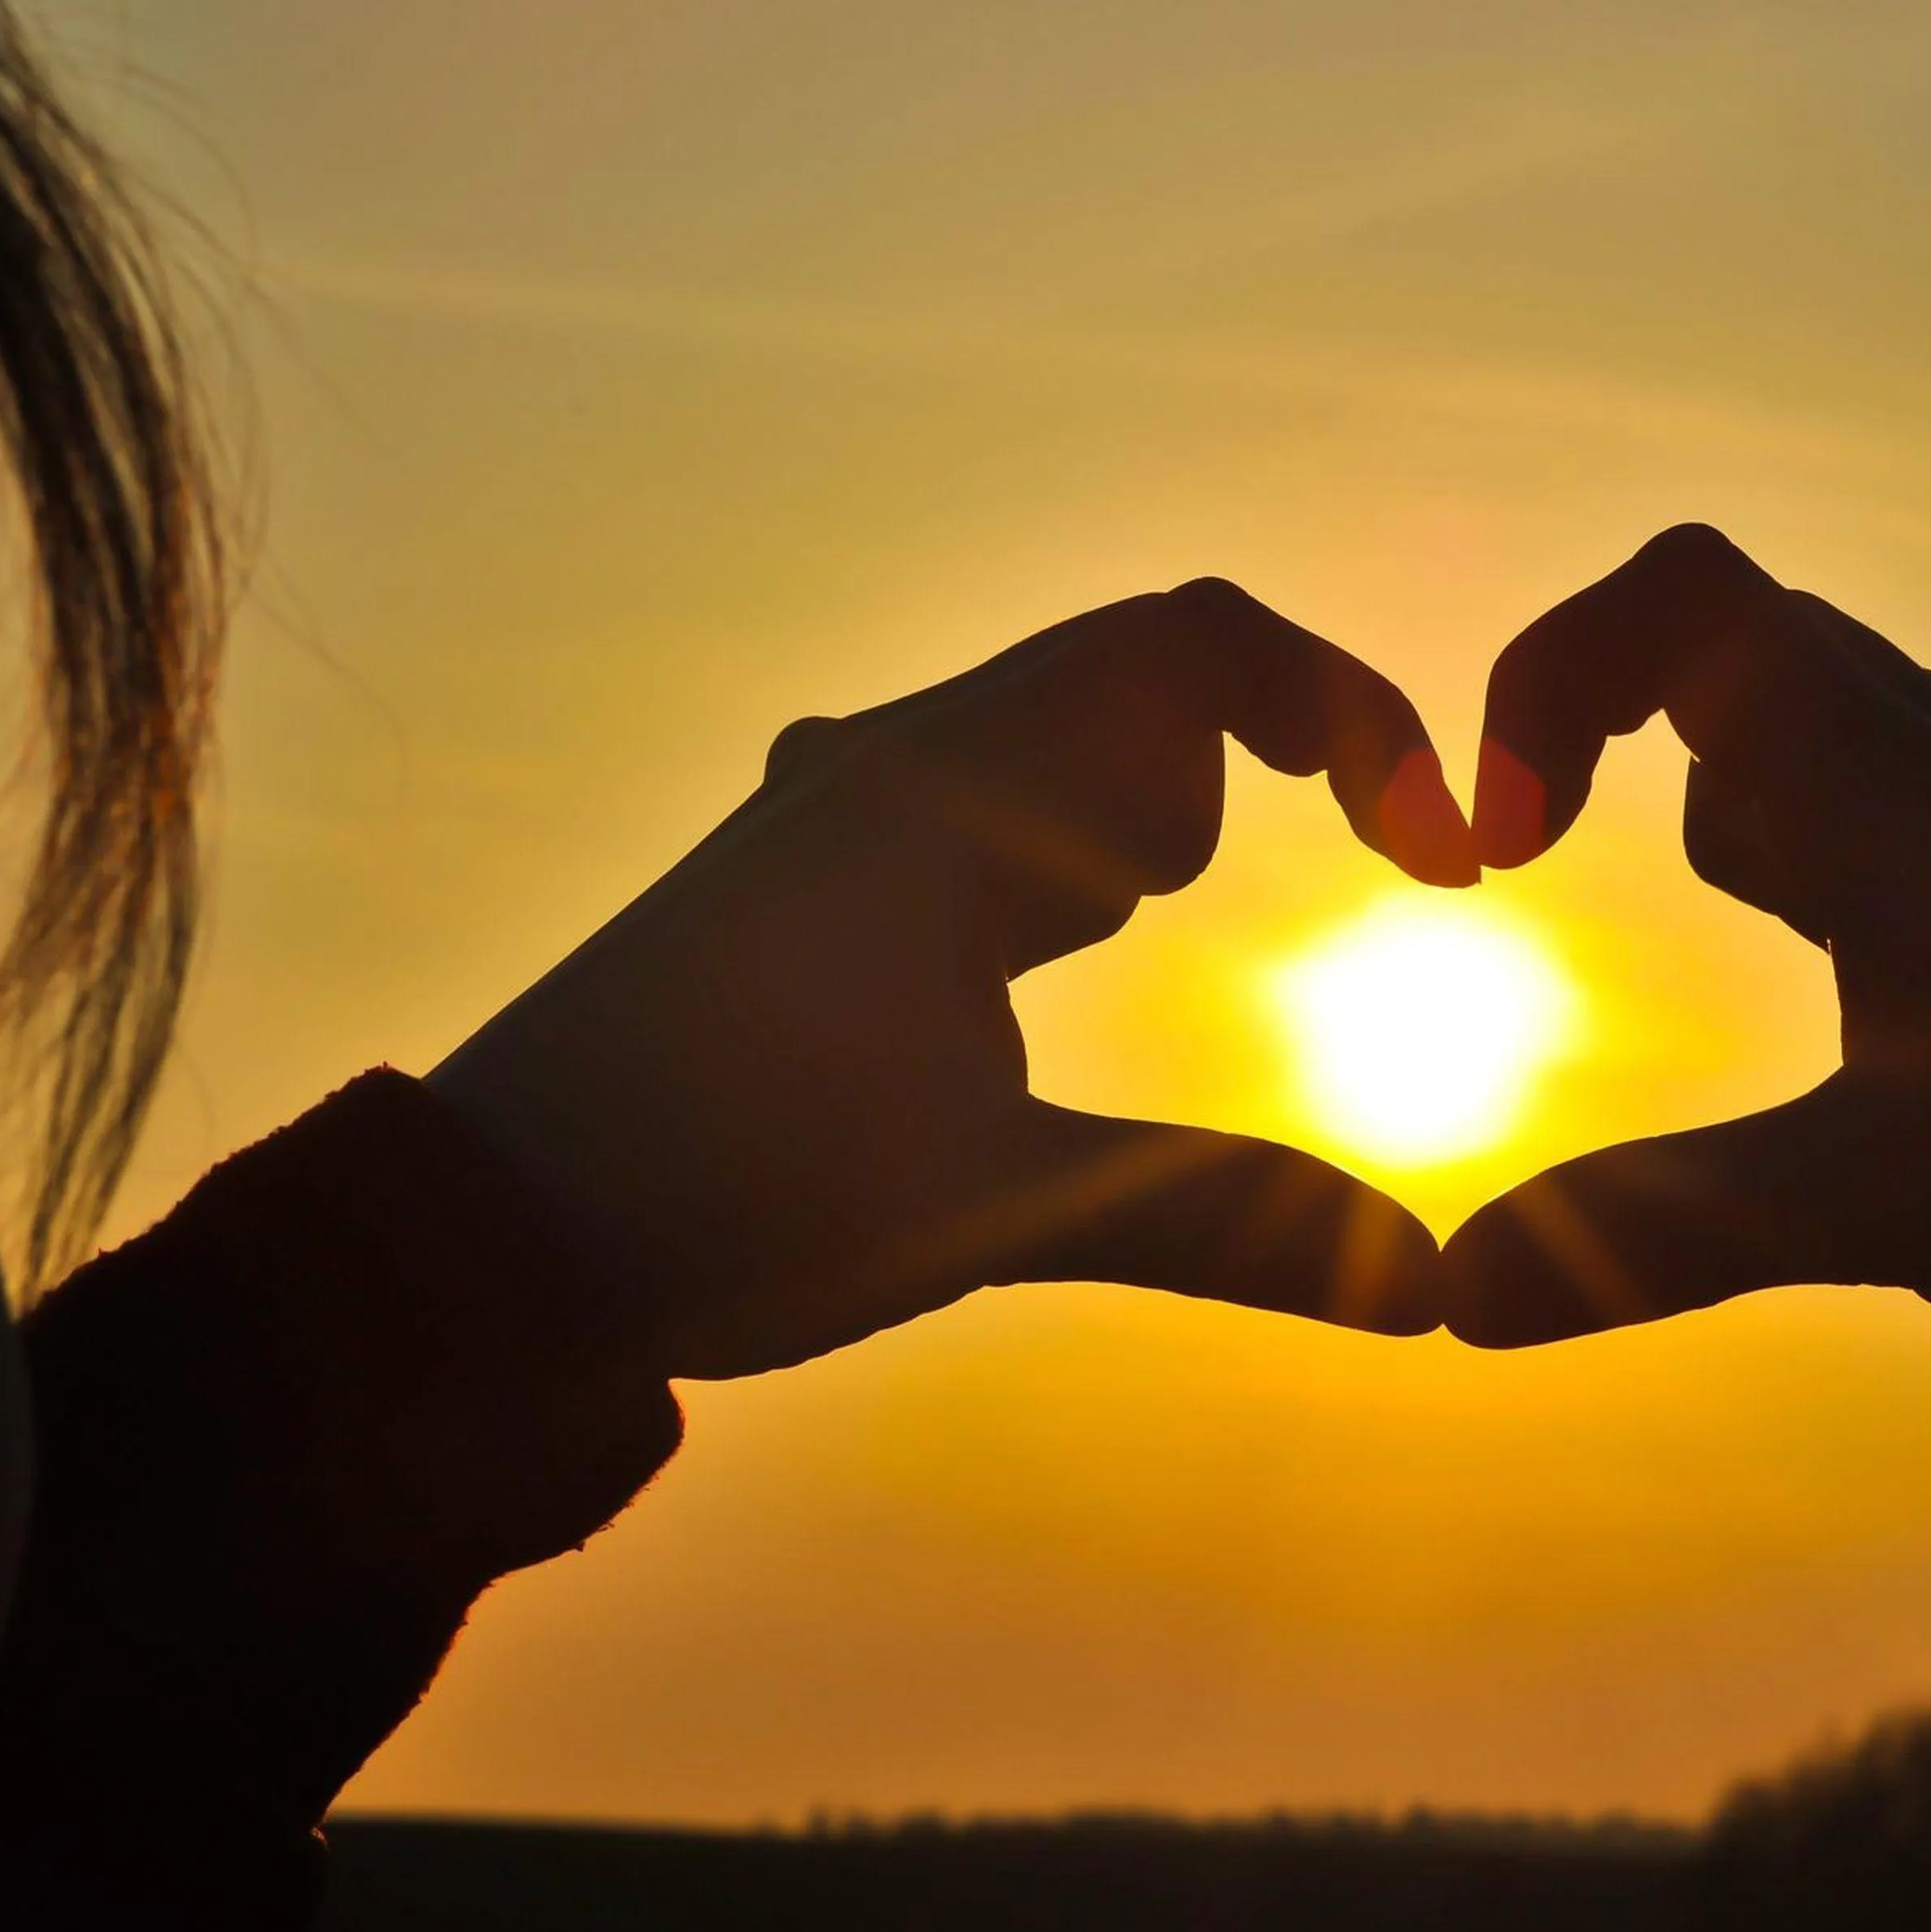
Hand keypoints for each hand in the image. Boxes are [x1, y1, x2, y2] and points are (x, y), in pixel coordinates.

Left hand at [435, 580, 1477, 1378]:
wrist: (488, 1237)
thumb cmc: (720, 1197)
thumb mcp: (995, 1208)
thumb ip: (1223, 1223)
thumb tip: (1436, 1289)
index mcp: (945, 790)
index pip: (1197, 642)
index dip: (1353, 716)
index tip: (1442, 856)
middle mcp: (890, 768)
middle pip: (1137, 671)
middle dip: (1261, 761)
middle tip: (1307, 897)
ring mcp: (837, 817)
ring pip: (1053, 735)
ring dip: (1149, 806)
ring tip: (1142, 926)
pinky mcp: (806, 882)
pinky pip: (983, 796)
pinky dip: (1068, 844)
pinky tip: (1057, 940)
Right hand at [1445, 526, 1930, 1358]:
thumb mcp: (1874, 1196)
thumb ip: (1653, 1231)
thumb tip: (1445, 1299)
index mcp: (1888, 779)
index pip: (1687, 596)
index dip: (1552, 675)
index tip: (1509, 840)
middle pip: (1750, 647)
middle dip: (1623, 733)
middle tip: (1564, 867)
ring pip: (1837, 736)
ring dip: (1742, 801)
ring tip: (1741, 925)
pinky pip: (1912, 825)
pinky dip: (1831, 868)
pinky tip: (1856, 1006)